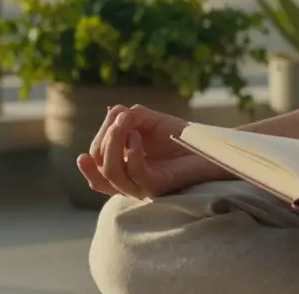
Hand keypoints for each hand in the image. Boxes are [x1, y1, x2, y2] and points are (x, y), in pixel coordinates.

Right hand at [76, 104, 231, 198]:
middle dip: (104, 141)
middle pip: (102, 170)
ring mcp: (144, 186)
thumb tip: (110, 112)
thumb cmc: (178, 135)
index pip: (98, 170)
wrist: (207, 144)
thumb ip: (127, 117)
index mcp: (125, 169)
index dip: (91, 156)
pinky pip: (136, 174)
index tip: (99, 134)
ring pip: (113, 173)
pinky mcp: (159, 186)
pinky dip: (132, 152)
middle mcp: (131, 181)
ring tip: (127, 123)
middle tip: (119, 118)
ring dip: (113, 143)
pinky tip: (137, 136)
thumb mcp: (147, 120)